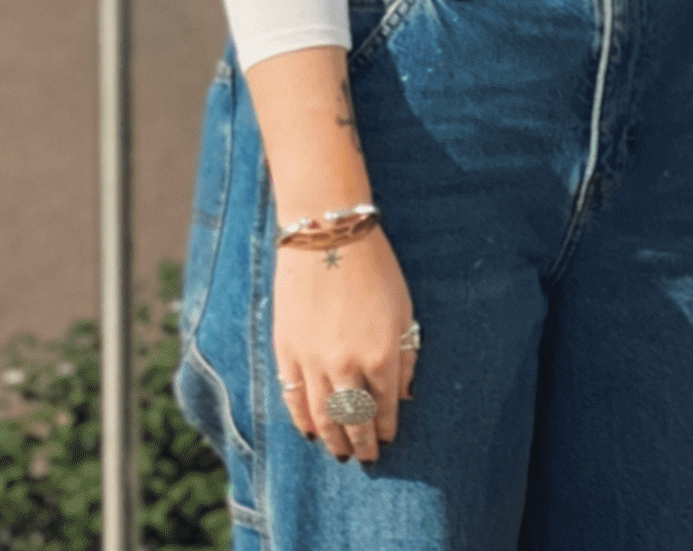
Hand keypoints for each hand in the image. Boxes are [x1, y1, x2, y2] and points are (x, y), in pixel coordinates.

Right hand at [272, 227, 417, 463]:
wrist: (328, 235)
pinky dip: (302, 420)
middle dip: (361, 443)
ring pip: (323, 417)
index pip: (384, 408)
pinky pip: (294, 398)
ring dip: (333, 439)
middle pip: (353, 420)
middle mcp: (347, 366)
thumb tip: (403, 395)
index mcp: (381, 354)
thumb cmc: (374, 267)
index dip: (385, 428)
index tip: (386, 439)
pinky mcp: (287, 352)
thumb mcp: (403, 308)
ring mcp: (314, 361)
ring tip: (340, 452)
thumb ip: (405, 355)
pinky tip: (310, 431)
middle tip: (365, 458)